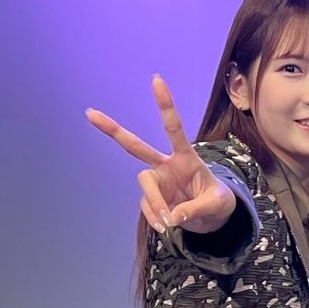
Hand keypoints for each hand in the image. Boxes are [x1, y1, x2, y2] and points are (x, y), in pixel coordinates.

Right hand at [86, 74, 236, 236]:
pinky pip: (148, 208)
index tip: (156, 80)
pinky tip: (166, 227)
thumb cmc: (219, 202)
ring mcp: (158, 182)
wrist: (213, 220)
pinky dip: (155, 219)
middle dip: (113, 130)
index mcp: (186, 157)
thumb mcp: (217, 205)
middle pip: (136, 147)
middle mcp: (166, 165)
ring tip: (169, 223)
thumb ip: (197, 209)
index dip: (165, 105)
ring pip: (145, 186)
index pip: (173, 128)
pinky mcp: (153, 199)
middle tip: (89, 113)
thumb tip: (172, 217)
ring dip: (155, 204)